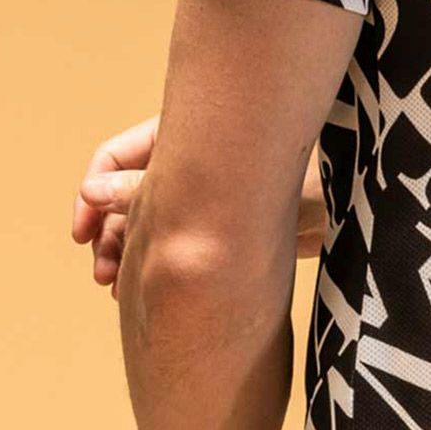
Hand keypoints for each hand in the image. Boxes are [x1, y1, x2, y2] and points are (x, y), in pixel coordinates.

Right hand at [73, 116, 327, 295]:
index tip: (81, 232)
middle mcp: (185, 164)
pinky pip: (167, 244)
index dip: (91, 193)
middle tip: (102, 272)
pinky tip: (140, 293)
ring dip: (124, 253)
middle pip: (123, 195)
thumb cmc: (298, 172)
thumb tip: (93, 194)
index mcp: (182, 136)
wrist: (349, 204)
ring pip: (143, 223)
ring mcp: (199, 197)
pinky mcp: (214, 229)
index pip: (114, 158)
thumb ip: (152, 187)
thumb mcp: (220, 184)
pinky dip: (149, 266)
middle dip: (106, 232)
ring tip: (116, 288)